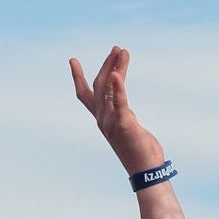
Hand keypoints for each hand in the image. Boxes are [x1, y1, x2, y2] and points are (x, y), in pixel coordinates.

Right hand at [70, 48, 164, 177]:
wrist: (145, 170)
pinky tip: (118, 73)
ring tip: (123, 52)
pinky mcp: (124, 124)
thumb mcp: (128, 128)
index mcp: (102, 119)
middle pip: (99, 85)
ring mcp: (111, 122)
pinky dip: (118, 86)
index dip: (77, 77)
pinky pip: (119, 101)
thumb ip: (123, 117)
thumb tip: (125, 112)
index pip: (85, 95)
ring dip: (116, 67)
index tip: (72, 60)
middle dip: (107, 64)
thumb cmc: (140, 151)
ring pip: (108, 88)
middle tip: (117, 48)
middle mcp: (102, 119)